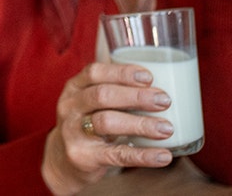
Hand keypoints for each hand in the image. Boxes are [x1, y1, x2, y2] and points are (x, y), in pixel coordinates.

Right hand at [41, 63, 175, 194]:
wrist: (65, 160)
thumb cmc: (89, 123)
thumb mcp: (92, 103)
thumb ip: (116, 90)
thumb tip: (165, 81)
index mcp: (74, 88)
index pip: (94, 72)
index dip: (122, 73)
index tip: (149, 77)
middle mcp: (70, 107)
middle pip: (102, 95)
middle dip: (136, 97)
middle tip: (164, 100)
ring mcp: (73, 132)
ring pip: (107, 122)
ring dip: (141, 124)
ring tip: (167, 128)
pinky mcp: (83, 157)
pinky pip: (116, 155)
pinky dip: (143, 155)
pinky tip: (163, 156)